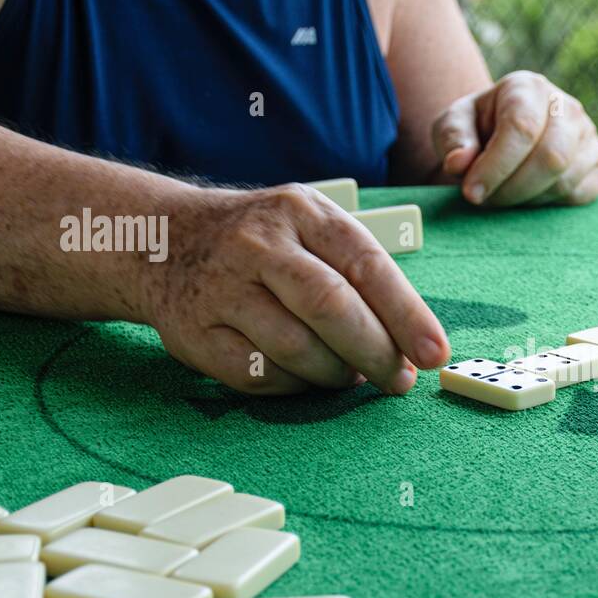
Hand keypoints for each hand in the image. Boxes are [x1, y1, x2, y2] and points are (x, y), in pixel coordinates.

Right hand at [138, 184, 449, 395]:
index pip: (365, 264)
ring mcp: (221, 289)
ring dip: (336, 374)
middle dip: (377, 353)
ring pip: (297, 349)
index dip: (406, 314)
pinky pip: (260, 376)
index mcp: (300, 212)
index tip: (435, 353)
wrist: (163, 240)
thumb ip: (361, 275)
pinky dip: (295, 385)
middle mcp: (257, 244)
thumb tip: (414, 345)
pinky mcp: (196, 334)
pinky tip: (305, 376)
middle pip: (331, 306)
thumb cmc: (264, 243)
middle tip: (401, 382)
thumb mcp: (311, 229)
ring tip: (350, 375)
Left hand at [432, 71, 597, 206]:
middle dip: (512, 188)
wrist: (503, 135)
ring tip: (500, 194)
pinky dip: (545, 204)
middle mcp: (566, 106)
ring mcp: (587, 135)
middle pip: (551, 156)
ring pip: (564, 180)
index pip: (522, 128)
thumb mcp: (453, 125)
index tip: (471, 193)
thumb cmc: (476, 129)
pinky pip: (577, 194)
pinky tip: (525, 195)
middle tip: (484, 200)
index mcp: (528, 88)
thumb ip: (452, 139)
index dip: (496, 166)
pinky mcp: (597, 163)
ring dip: (524, 199)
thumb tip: (460, 163)